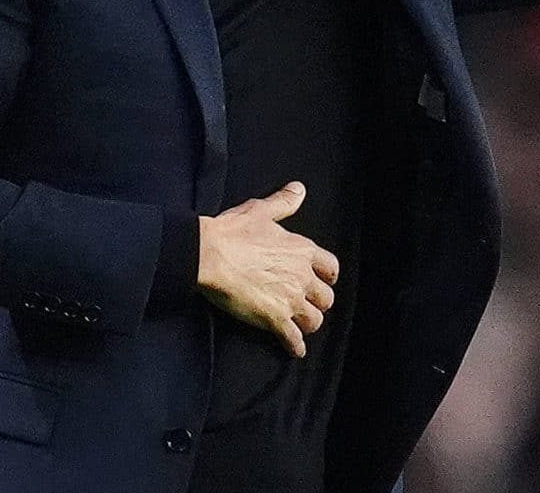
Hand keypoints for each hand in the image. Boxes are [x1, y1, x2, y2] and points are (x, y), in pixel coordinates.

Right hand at [196, 181, 339, 358]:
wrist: (209, 254)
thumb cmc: (233, 230)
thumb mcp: (261, 211)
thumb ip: (284, 202)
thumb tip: (299, 189)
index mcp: (302, 250)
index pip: (331, 268)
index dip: (328, 276)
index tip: (323, 281)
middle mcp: (301, 276)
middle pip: (325, 298)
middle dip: (318, 302)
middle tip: (308, 305)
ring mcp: (289, 299)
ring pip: (314, 320)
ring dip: (308, 324)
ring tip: (300, 326)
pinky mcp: (274, 318)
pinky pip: (293, 339)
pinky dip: (295, 347)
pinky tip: (295, 351)